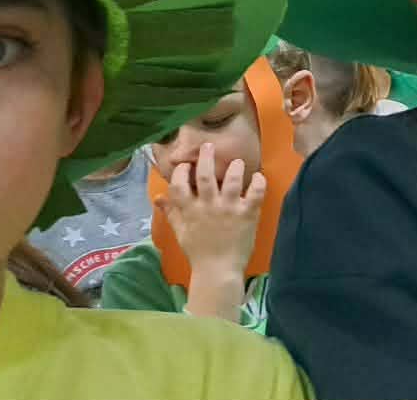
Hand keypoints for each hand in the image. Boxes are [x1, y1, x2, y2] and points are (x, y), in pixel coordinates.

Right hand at [158, 142, 264, 321]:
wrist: (218, 271)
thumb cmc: (199, 251)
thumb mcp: (180, 232)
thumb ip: (171, 212)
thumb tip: (158, 196)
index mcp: (190, 211)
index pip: (179, 185)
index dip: (181, 172)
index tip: (185, 165)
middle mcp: (208, 206)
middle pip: (204, 176)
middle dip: (206, 158)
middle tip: (209, 145)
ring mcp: (228, 209)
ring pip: (231, 180)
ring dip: (234, 168)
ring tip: (237, 162)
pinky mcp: (247, 214)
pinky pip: (255, 193)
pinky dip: (258, 182)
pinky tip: (259, 176)